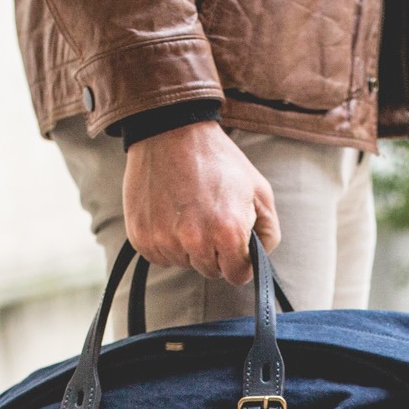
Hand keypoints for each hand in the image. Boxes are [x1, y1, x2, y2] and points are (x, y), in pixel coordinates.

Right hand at [123, 120, 279, 284]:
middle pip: (210, 272)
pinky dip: (166, 242)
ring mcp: (164, 241)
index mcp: (228, 233)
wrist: (170, 131)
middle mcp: (195, 242)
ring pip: (183, 264)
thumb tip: (258, 258)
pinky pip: (159, 256)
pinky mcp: (141, 237)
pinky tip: (170, 215)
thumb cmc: (217, 160)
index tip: (234, 246)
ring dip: (188, 247)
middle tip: (209, 218)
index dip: (239, 262)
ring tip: (188, 212)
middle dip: (214, 253)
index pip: (238, 276)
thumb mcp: (259, 190)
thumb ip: (267, 232)